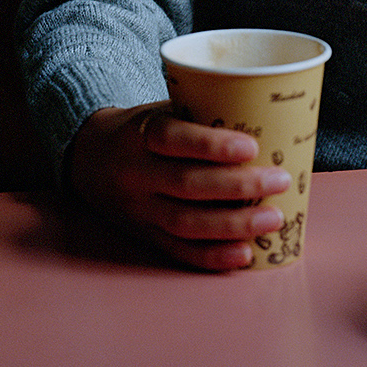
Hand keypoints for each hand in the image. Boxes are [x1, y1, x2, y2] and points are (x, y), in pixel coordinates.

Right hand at [66, 103, 292, 270]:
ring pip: (185, 223)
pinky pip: (179, 251)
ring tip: (273, 219)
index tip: (251, 146)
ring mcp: (138, 209)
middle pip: (186, 184)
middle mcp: (134, 174)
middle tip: (279, 181)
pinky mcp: (143, 235)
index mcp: (138, 134)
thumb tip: (269, 122)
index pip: (172, 138)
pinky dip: (213, 256)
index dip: (211, 145)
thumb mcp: (157, 110)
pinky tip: (244, 254)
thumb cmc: (140, 130)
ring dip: (233, 225)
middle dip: (238, 186)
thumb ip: (198, 117)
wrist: (87, 159)